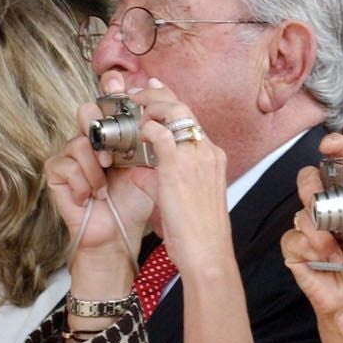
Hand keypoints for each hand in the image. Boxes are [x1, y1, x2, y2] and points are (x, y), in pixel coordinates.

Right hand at [45, 73, 157, 293]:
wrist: (118, 234)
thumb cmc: (135, 202)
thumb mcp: (152, 168)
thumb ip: (156, 141)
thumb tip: (165, 114)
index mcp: (114, 135)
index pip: (109, 103)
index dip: (112, 88)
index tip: (120, 80)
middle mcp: (90, 140)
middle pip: (87, 111)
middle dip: (100, 125)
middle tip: (113, 150)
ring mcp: (70, 155)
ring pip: (79, 141)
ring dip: (96, 168)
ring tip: (105, 186)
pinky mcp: (56, 173)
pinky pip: (67, 164)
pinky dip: (83, 183)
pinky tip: (93, 196)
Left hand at [124, 77, 234, 280]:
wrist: (208, 252)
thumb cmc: (200, 233)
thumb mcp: (195, 196)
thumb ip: (180, 176)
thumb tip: (156, 169)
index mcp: (213, 157)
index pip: (191, 118)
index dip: (170, 101)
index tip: (154, 90)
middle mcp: (208, 151)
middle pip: (183, 107)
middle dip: (157, 95)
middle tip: (136, 93)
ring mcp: (195, 157)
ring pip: (173, 112)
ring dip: (148, 106)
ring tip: (130, 107)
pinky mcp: (178, 167)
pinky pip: (159, 133)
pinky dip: (144, 127)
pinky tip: (133, 132)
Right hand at [282, 134, 342, 324]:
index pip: (336, 163)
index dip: (334, 148)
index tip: (331, 145)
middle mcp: (323, 208)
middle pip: (307, 180)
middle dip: (314, 191)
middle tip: (329, 211)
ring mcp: (306, 228)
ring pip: (300, 212)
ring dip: (319, 231)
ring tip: (335, 249)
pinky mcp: (294, 250)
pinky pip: (292, 238)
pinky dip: (309, 247)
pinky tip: (324, 258)